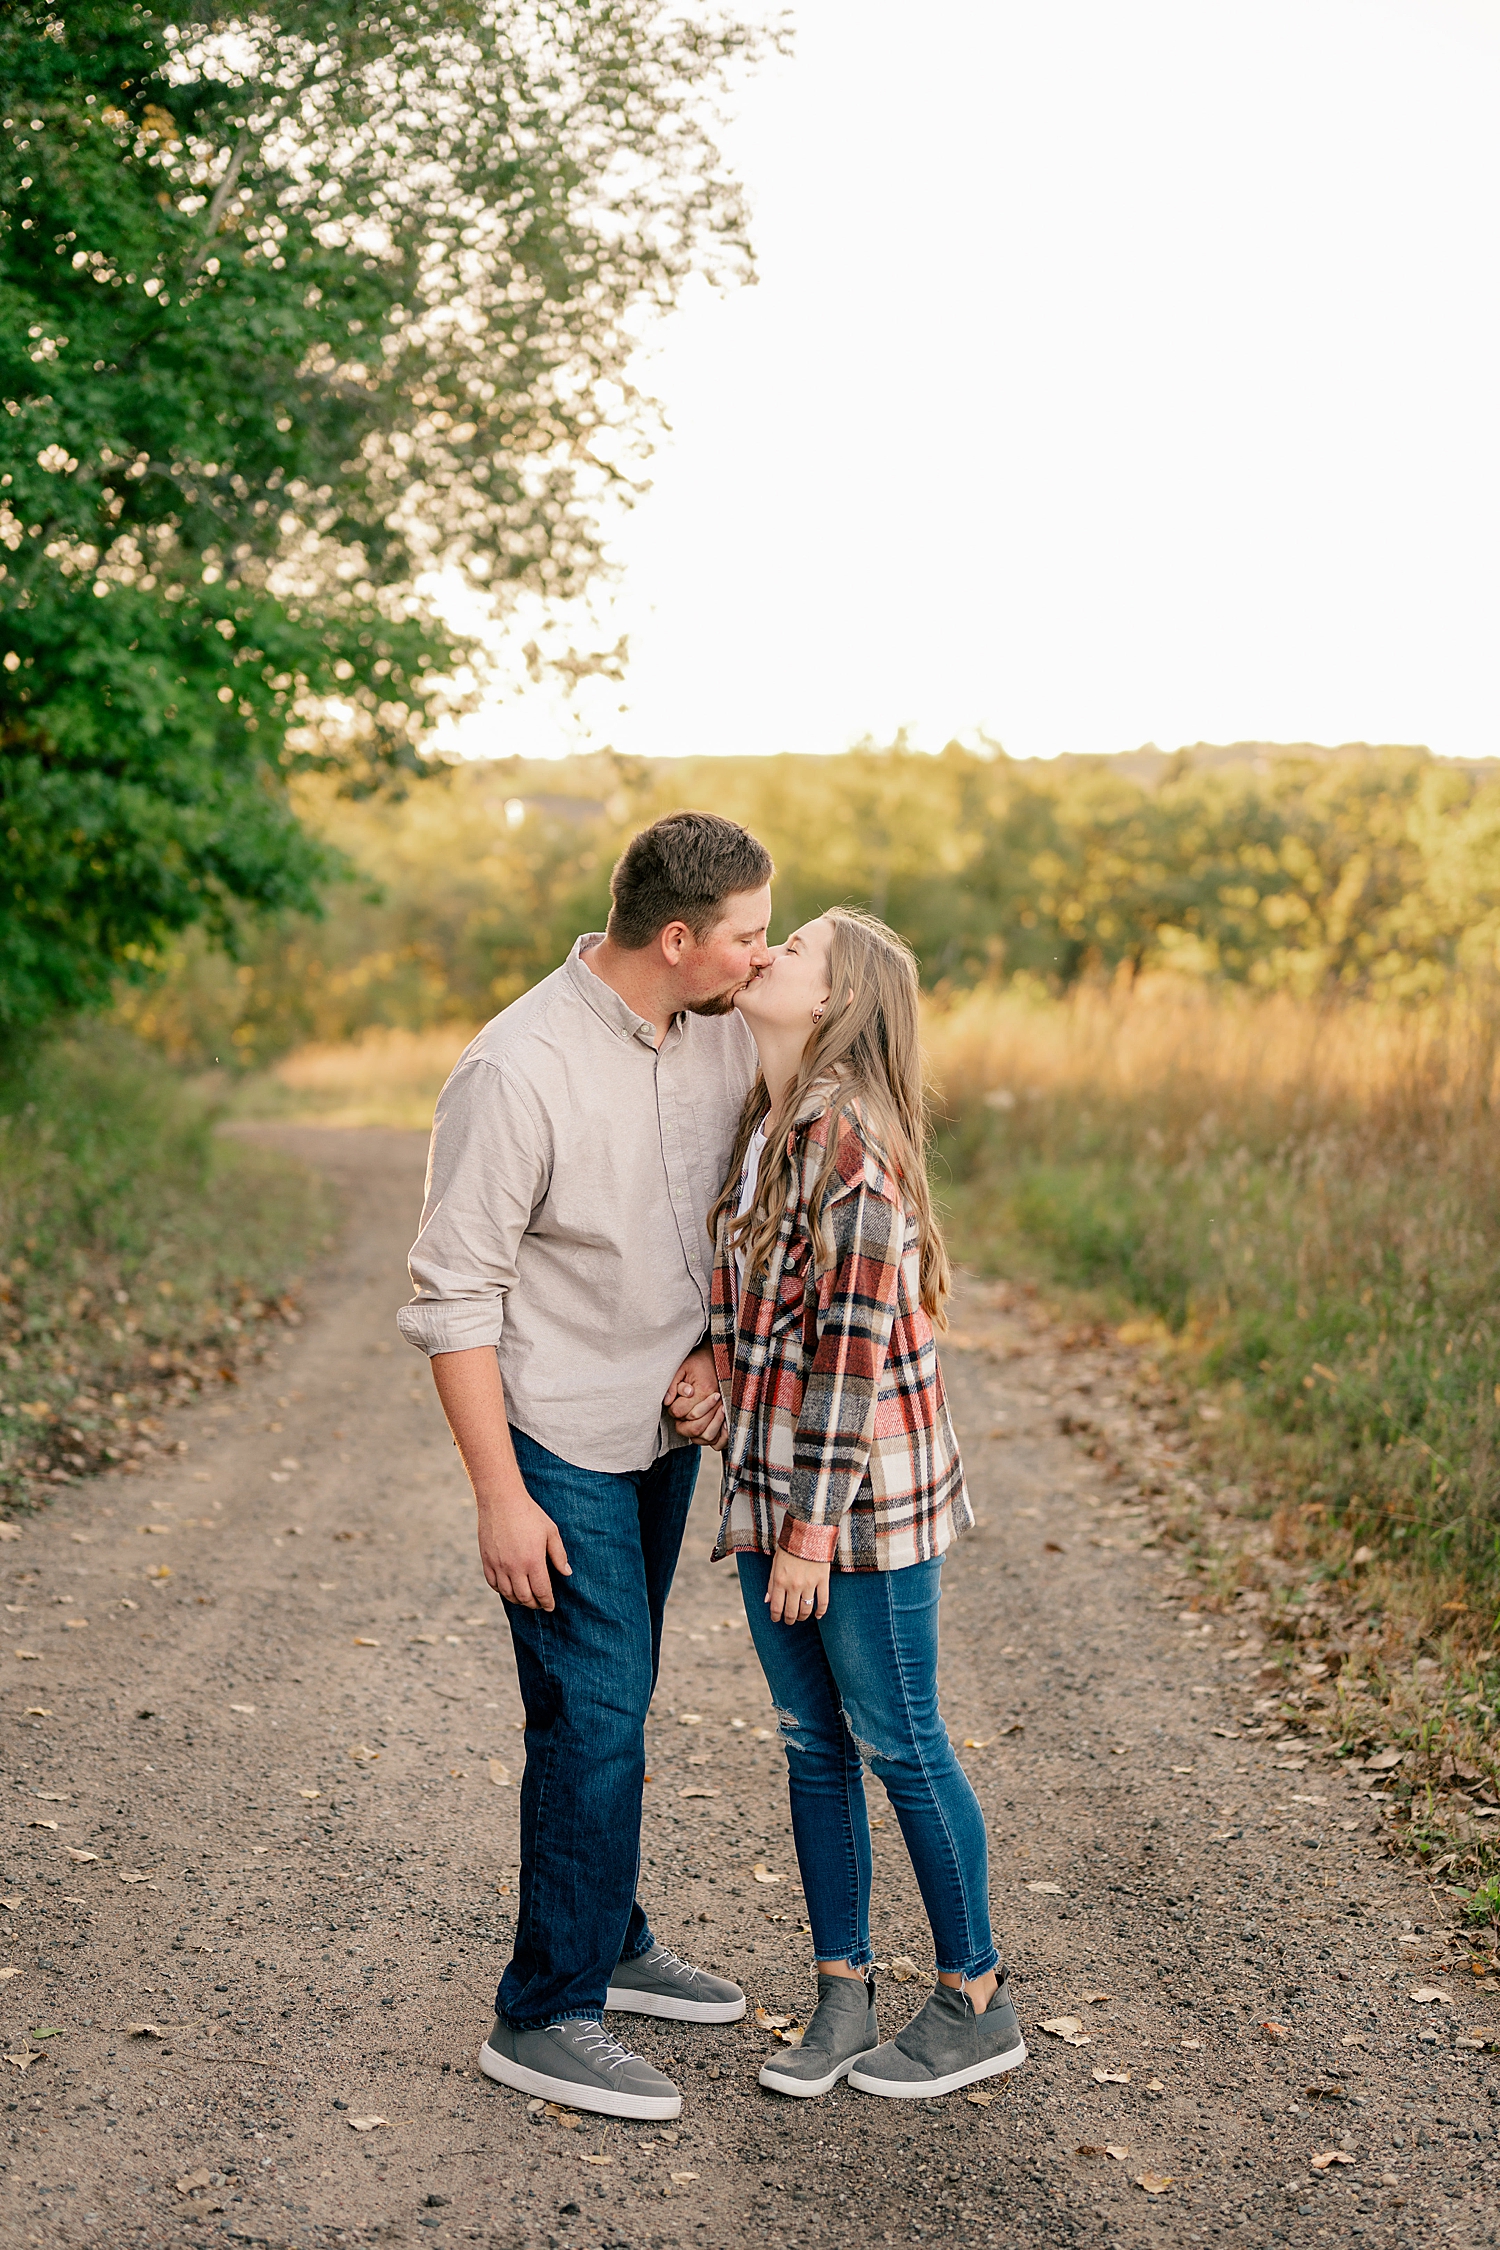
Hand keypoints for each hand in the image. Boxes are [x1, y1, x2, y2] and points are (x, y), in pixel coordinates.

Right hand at [476, 1485, 571, 1610]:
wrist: (501, 1500)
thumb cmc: (529, 1514)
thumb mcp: (550, 1531)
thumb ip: (559, 1554)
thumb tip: (567, 1573)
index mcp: (533, 1561)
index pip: (542, 1591)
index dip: (547, 1602)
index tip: (550, 1607)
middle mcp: (514, 1567)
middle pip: (524, 1597)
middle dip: (534, 1604)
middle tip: (539, 1604)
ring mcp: (499, 1565)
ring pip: (508, 1594)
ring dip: (518, 1600)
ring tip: (525, 1598)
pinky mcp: (487, 1561)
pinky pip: (493, 1584)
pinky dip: (502, 1591)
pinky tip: (509, 1589)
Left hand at [665, 1344, 726, 1450]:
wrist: (718, 1357)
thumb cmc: (699, 1361)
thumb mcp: (682, 1367)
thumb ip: (673, 1385)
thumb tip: (667, 1401)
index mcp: (704, 1390)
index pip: (681, 1412)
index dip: (673, 1410)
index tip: (673, 1401)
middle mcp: (716, 1403)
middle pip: (695, 1428)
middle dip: (682, 1424)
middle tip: (679, 1413)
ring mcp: (723, 1410)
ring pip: (707, 1436)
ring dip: (694, 1433)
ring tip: (688, 1422)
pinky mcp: (727, 1416)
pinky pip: (719, 1438)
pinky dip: (709, 1438)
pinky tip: (700, 1430)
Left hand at [766, 1549, 829, 1624]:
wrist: (808, 1532)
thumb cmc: (789, 1547)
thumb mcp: (775, 1563)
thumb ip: (771, 1583)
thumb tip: (767, 1601)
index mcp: (780, 1580)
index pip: (776, 1607)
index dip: (775, 1617)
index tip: (776, 1619)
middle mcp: (794, 1585)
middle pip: (791, 1612)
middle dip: (789, 1619)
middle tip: (789, 1620)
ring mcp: (809, 1584)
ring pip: (806, 1609)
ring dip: (803, 1616)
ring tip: (801, 1617)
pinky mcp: (823, 1580)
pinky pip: (823, 1602)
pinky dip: (820, 1611)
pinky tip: (818, 1615)